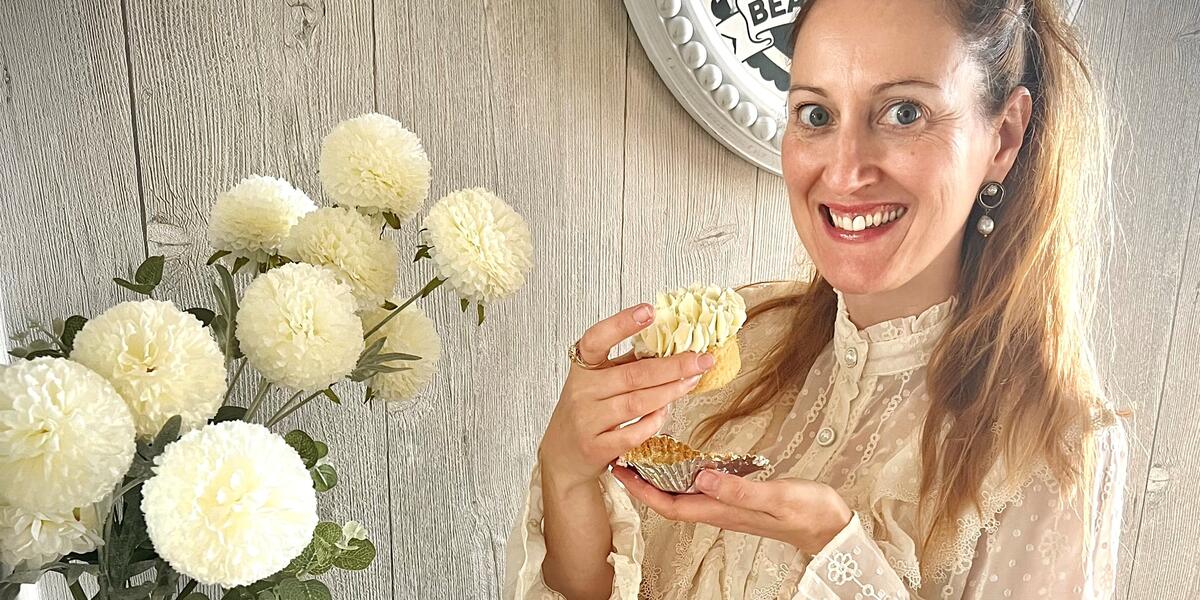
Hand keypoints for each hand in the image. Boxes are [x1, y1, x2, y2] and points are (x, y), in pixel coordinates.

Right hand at [538, 303, 715, 492]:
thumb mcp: (597, 382)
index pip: (596, 339)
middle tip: (701, 359)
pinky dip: (656, 420)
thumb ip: (626, 364)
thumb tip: (670, 343)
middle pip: (633, 374)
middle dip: (673, 366)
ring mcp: (588, 421)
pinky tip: (667, 410)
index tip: (649, 310)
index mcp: (583, 368)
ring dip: (671, 391)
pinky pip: (635, 432)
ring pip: (638, 402)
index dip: (621, 323)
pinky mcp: (597, 447)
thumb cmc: (587, 412)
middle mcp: (582, 391)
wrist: (561, 456)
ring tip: (693, 380)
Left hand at [610, 465, 853, 555]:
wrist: (829, 524)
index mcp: (721, 511)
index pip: (669, 504)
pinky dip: (685, 473)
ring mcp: (727, 505)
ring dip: (660, 477)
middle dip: (643, 483)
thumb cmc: (806, 511)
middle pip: (669, 500)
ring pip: (683, 493)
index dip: (642, 490)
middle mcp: (718, 509)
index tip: (622, 471)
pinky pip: (701, 486)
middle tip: (623, 457)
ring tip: (643, 455)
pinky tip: (683, 459)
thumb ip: (738, 490)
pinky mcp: (737, 497)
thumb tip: (701, 476)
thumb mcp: (775, 496)